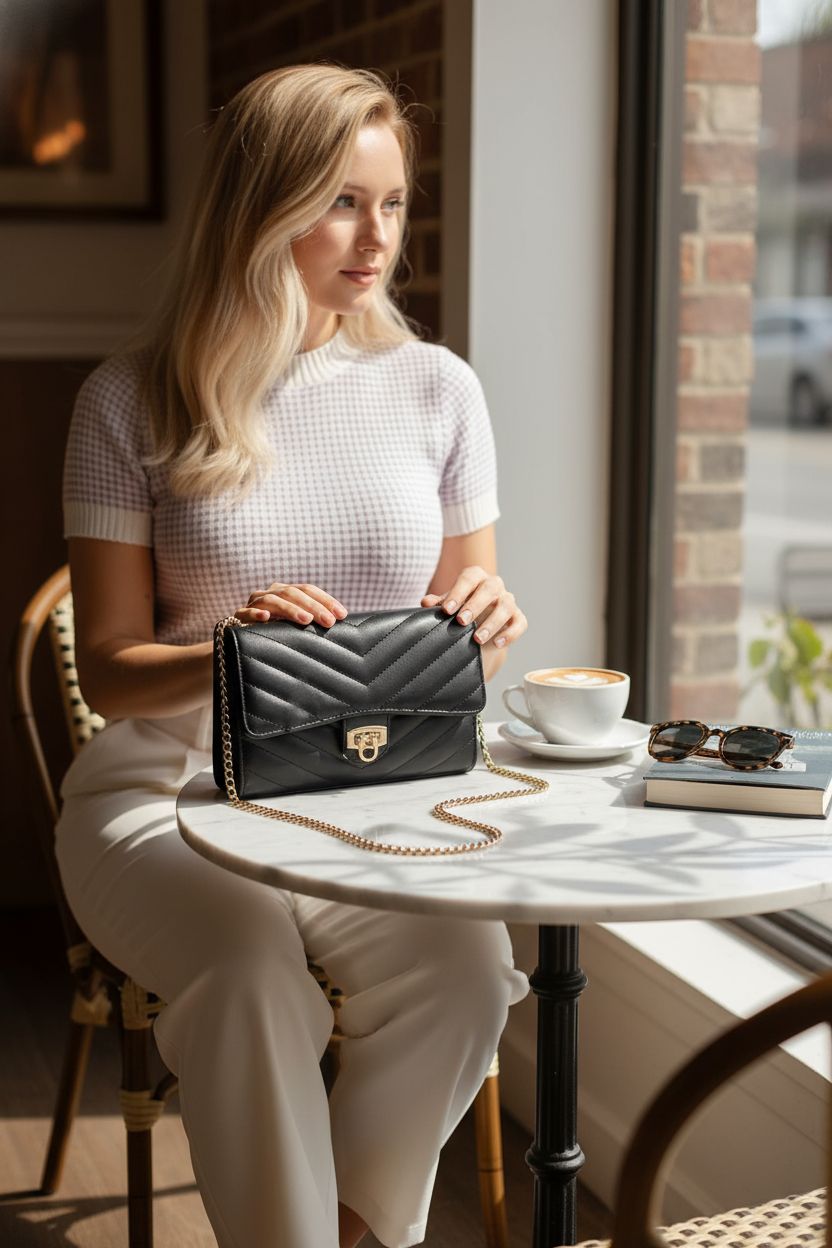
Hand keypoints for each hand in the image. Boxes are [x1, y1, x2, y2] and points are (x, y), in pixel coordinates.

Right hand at [234, 583, 348, 627]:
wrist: (242, 641)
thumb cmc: (276, 632)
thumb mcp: (296, 625)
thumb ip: (312, 621)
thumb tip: (339, 623)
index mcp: (286, 592)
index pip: (308, 590)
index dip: (326, 600)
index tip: (342, 614)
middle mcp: (271, 593)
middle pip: (293, 593)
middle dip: (314, 607)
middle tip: (329, 621)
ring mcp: (254, 603)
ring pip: (272, 600)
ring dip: (290, 609)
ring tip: (306, 620)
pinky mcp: (239, 616)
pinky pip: (245, 612)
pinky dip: (255, 613)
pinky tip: (265, 618)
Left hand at [420, 566, 526, 650]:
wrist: (476, 627)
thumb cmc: (460, 610)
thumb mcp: (448, 606)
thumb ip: (438, 603)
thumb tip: (425, 602)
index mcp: (476, 577)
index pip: (469, 578)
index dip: (458, 593)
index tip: (446, 610)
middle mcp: (494, 585)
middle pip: (490, 588)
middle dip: (475, 605)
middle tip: (461, 621)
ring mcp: (508, 600)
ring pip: (506, 606)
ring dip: (492, 623)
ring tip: (477, 639)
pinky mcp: (517, 617)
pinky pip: (519, 623)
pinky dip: (510, 634)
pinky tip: (497, 643)